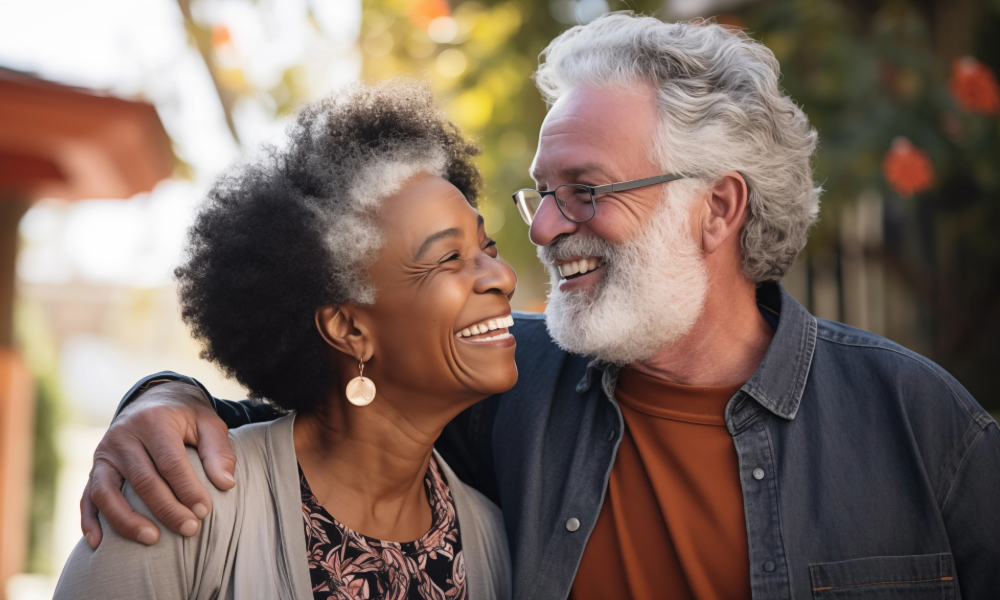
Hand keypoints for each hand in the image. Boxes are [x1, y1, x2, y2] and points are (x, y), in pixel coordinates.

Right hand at [80, 381, 236, 547]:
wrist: (152, 400)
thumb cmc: (185, 418)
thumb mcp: (208, 423)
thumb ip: (219, 451)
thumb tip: (226, 484)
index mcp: (154, 422)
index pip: (170, 462)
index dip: (187, 489)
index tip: (205, 511)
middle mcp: (123, 437)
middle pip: (143, 480)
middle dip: (167, 509)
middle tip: (191, 529)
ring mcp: (104, 454)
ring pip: (107, 492)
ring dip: (127, 521)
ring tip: (153, 540)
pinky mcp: (94, 468)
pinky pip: (87, 497)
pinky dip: (90, 521)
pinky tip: (99, 543)